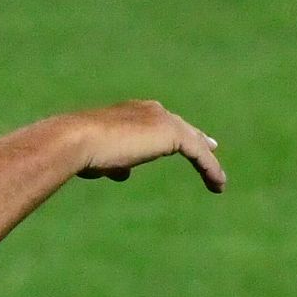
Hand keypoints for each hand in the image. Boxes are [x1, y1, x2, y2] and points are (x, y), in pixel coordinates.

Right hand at [71, 99, 225, 192]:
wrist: (78, 139)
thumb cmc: (82, 150)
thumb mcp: (100, 158)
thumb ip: (115, 163)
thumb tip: (123, 173)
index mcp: (130, 113)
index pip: (158, 122)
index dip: (172, 134)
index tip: (183, 143)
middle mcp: (148, 111)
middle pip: (180, 126)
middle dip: (195, 137)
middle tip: (210, 148)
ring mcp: (161, 120)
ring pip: (192, 141)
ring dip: (206, 162)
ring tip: (218, 180)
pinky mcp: (171, 133)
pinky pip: (198, 153)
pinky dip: (209, 168)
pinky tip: (218, 185)